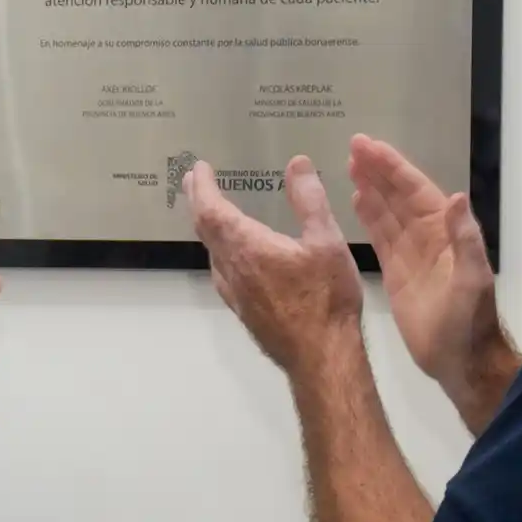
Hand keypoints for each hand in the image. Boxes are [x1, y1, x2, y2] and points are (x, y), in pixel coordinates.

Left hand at [183, 155, 362, 373]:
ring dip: (207, 226)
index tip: (198, 168)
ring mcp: (234, 293)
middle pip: (204, 229)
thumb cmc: (326, 299)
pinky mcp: (243, 311)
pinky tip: (232, 256)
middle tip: (194, 181)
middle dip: (198, 201)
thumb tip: (297, 163)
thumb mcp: (327, 242)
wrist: (322, 358)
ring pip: (211, 252)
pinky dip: (219, 250)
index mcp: (247, 248)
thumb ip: (310, 200)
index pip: (211, 209)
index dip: (202, 187)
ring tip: (211, 210)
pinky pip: (221, 272)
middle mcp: (232, 269)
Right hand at [348, 134, 511, 390]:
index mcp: (445, 231)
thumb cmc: (468, 321)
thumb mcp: (471, 279)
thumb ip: (464, 239)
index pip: (415, 190)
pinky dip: (368, 216)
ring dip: (371, 187)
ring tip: (349, 165)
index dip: (392, 166)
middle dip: (378, 169)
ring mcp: (410, 253)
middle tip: (352, 146)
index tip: (368, 145)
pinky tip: (355, 199)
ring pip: (387, 211)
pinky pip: (380, 236)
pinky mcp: (396, 272)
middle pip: (398, 194)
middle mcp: (427, 235)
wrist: (460, 361)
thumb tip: (456, 196)